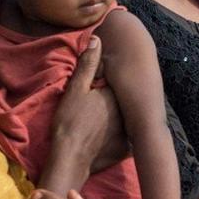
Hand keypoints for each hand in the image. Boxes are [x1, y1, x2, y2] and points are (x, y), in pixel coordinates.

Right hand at [41, 37, 125, 188]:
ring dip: (119, 118)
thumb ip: (88, 65)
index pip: (117, 82)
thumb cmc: (69, 122)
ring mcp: (129, 132)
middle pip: (123, 101)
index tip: (94, 90)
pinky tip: (105, 139)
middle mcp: (128, 112)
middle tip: (94, 109)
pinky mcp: (126, 149)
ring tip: (100, 123)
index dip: (106, 84)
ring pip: (126, 119)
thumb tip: (97, 39)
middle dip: (114, 100)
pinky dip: (118, 137)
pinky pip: (125, 139)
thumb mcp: (75, 90)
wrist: (69, 158)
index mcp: (118, 95)